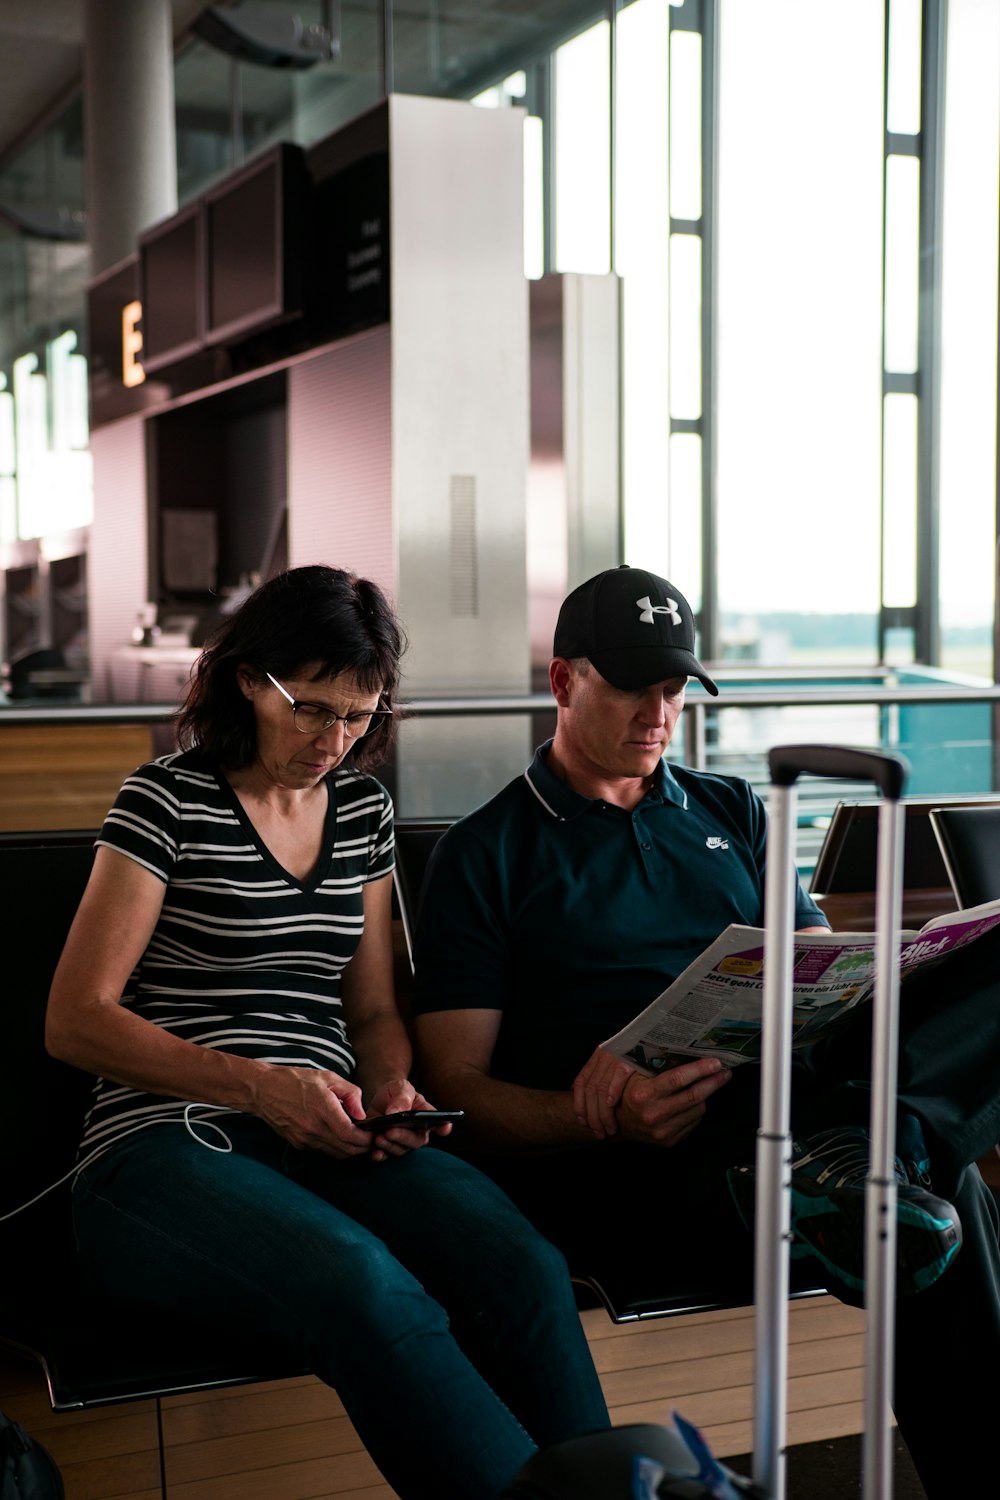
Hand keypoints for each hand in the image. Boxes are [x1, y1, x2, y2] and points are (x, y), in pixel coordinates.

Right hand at [249, 1064, 372, 1157]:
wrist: (264, 1090)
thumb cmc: (296, 1080)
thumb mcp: (328, 1077)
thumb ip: (350, 1094)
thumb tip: (362, 1114)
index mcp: (322, 1109)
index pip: (349, 1135)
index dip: (365, 1138)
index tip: (374, 1134)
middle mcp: (313, 1128)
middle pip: (345, 1149)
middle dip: (362, 1147)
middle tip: (371, 1139)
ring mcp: (304, 1139)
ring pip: (335, 1154)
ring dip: (350, 1150)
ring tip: (358, 1139)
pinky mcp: (298, 1144)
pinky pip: (323, 1151)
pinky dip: (336, 1148)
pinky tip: (340, 1137)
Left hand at [364, 1078, 454, 1160]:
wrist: (380, 1100)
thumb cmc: (396, 1093)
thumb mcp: (400, 1087)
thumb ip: (402, 1097)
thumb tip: (394, 1113)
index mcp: (426, 1115)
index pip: (439, 1122)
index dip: (443, 1126)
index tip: (444, 1128)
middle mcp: (418, 1132)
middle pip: (416, 1140)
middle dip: (403, 1137)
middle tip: (390, 1131)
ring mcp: (403, 1142)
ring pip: (401, 1150)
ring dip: (389, 1146)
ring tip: (378, 1138)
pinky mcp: (388, 1148)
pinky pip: (387, 1156)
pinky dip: (381, 1156)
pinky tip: (375, 1154)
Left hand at [573, 1045, 638, 1138]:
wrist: (660, 1033)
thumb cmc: (642, 1053)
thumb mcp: (617, 1061)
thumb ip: (602, 1076)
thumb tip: (578, 1093)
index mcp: (598, 1055)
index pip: (580, 1083)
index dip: (579, 1104)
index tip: (583, 1122)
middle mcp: (604, 1053)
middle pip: (590, 1089)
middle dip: (592, 1115)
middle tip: (599, 1132)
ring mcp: (616, 1054)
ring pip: (601, 1087)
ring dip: (603, 1112)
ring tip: (610, 1128)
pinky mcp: (631, 1054)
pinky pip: (618, 1075)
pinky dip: (613, 1091)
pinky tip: (614, 1105)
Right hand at [614, 1056, 731, 1148]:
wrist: (619, 1124)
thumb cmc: (629, 1093)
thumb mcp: (634, 1075)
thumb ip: (654, 1066)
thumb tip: (684, 1051)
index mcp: (643, 1095)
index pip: (677, 1079)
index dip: (699, 1069)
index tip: (715, 1062)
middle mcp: (653, 1115)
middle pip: (693, 1096)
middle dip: (713, 1082)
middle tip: (725, 1072)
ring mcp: (662, 1131)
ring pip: (697, 1110)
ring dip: (706, 1096)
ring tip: (709, 1084)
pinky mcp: (670, 1141)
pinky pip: (693, 1122)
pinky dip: (696, 1110)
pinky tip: (695, 1101)